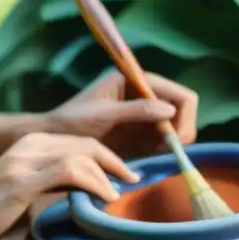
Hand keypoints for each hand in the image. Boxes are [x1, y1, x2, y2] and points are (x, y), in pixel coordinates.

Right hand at [0, 132, 138, 239]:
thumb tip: (79, 198)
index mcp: (28, 146)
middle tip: (134, 180)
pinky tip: (105, 198)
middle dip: (114, 160)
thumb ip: (49, 188)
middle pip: (85, 143)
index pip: (78, 142)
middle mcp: (28, 146)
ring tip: (121, 193)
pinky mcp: (22, 179)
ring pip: (81, 153)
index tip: (124, 175)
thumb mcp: (22, 195)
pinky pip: (70, 171)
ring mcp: (25, 160)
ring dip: (108, 172)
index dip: (106, 156)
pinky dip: (93, 182)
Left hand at [46, 68, 198, 159]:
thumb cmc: (73, 120)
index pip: (179, 94)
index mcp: (136, 81)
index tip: (174, 139)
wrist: (55, 137)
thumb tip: (170, 110)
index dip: (183, 116)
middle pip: (183, 110)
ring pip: (178, 126)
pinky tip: (155, 158)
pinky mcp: (142, 132)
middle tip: (170, 152)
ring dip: (176, 142)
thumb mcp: (104, 115)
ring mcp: (145, 113)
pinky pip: (166, 140)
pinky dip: (167, 149)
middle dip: (183, 131)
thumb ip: (136, 110)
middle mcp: (144, 94)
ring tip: (160, 155)